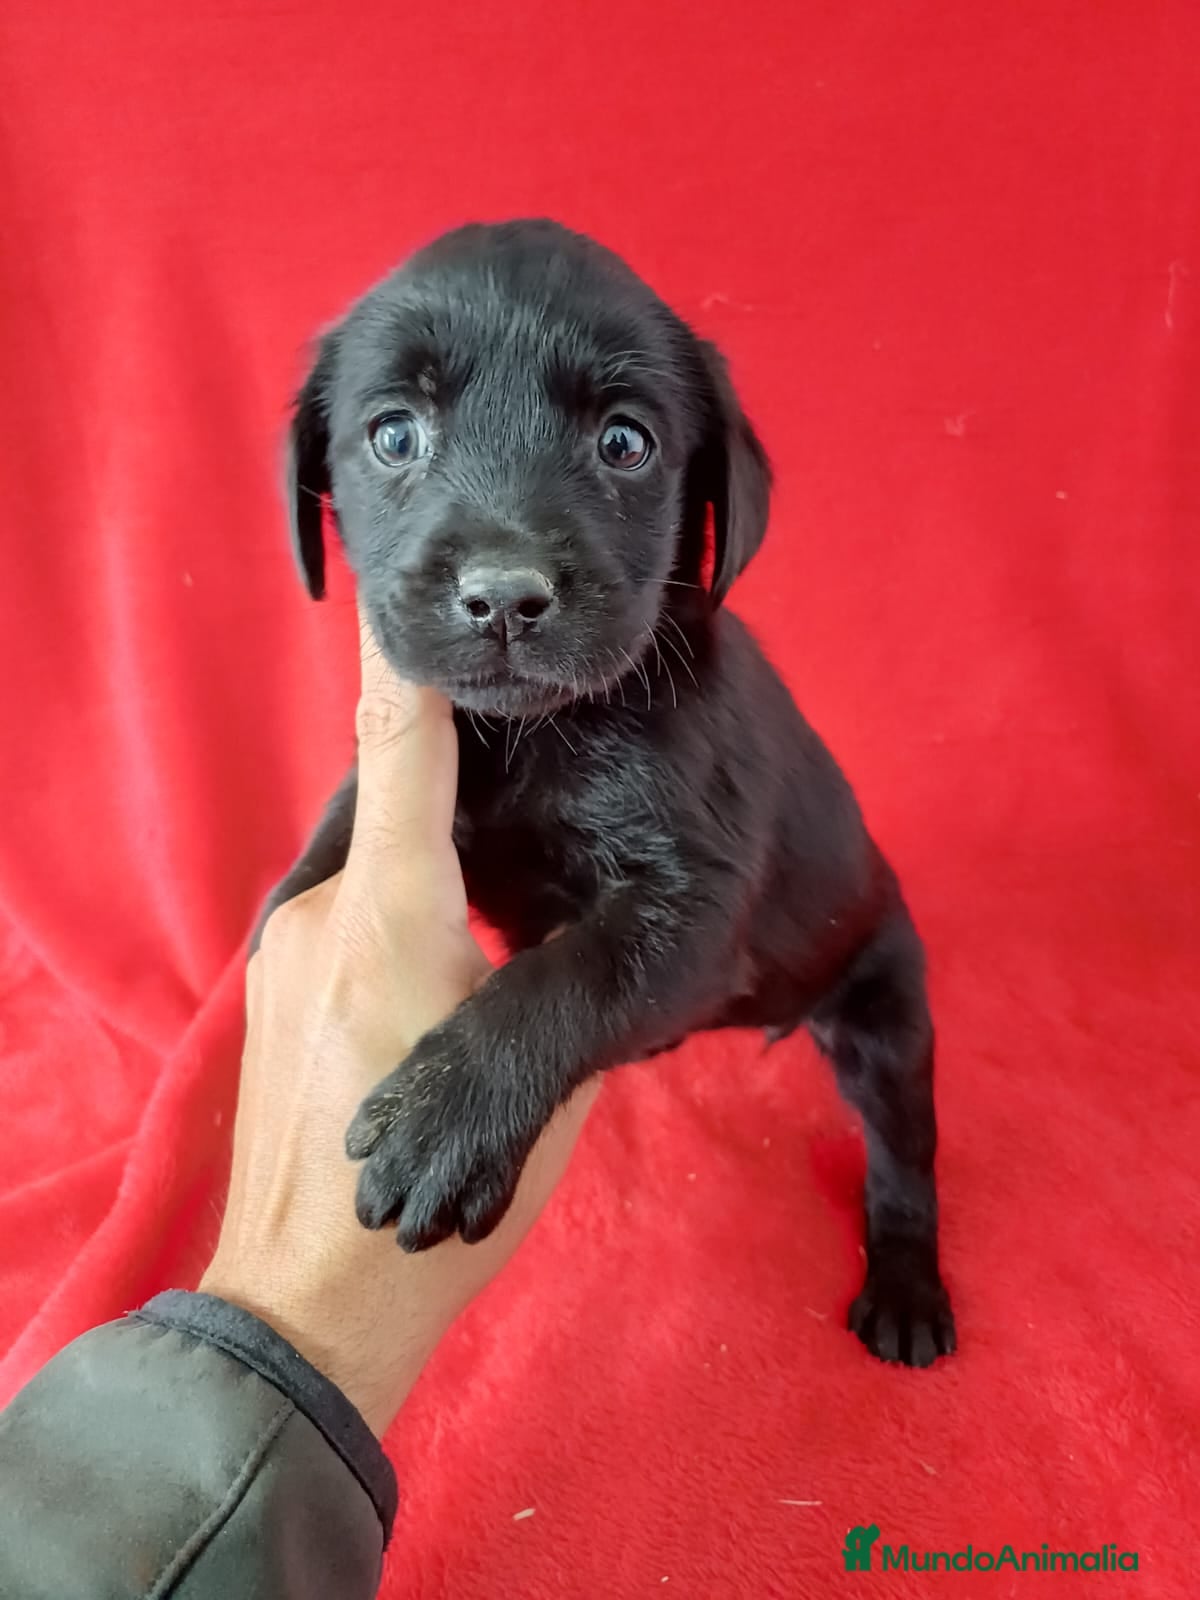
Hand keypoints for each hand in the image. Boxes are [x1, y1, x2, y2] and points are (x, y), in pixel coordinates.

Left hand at [201, 612, 598, 1434]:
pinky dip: (392, 922)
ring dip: (428, 877)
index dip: (414, 665)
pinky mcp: (268, 988)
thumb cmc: (448, 1187)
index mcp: (395, 917)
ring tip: (482, 933)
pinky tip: (428, 985)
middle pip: (397, 809)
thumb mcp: (542, 1077)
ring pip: (373, 868)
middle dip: (457, 797)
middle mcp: (323, 913)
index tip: (413, 594)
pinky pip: (342, 917)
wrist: (315, 1297)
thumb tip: (549, 933)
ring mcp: (283, 950)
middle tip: (524, 804)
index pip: (405, 751)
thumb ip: (538, 978)